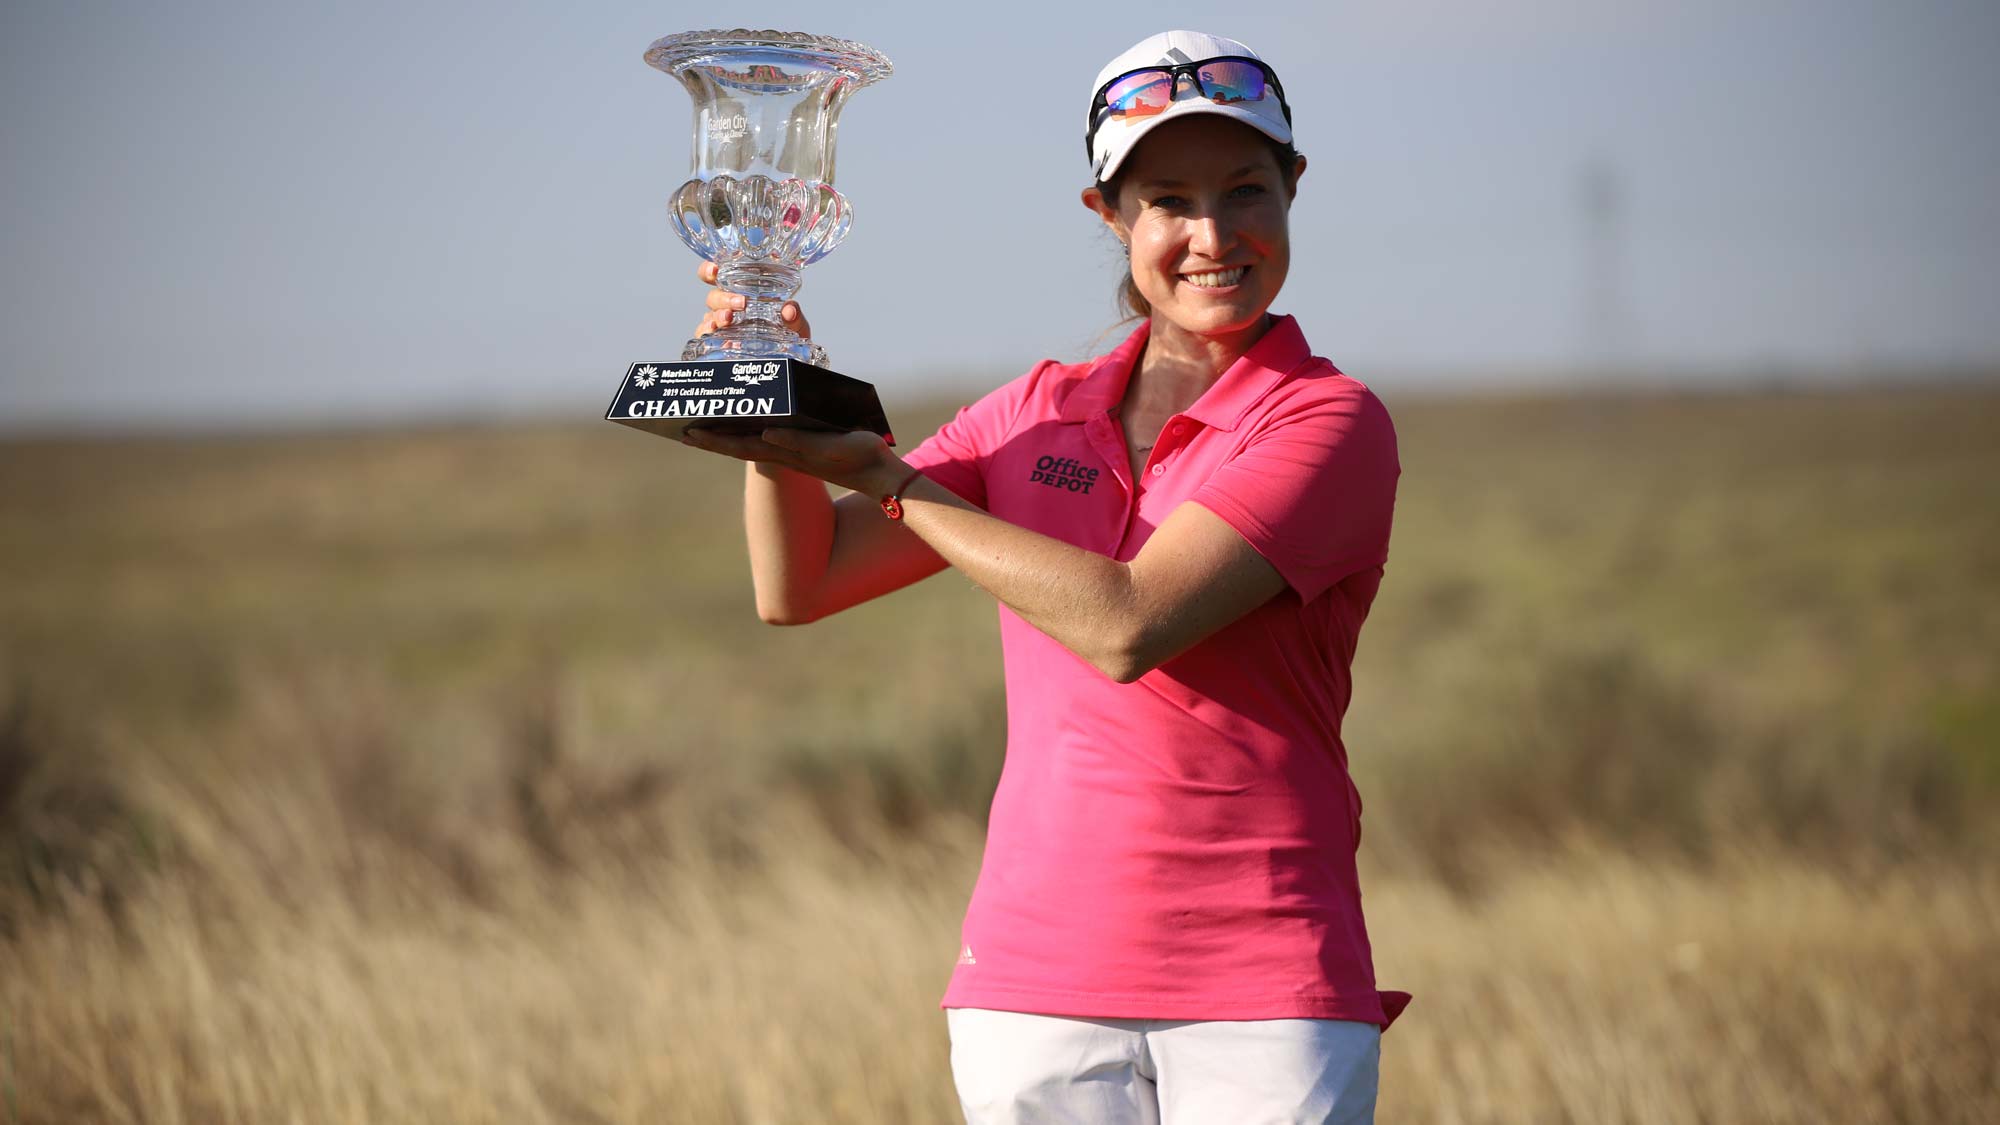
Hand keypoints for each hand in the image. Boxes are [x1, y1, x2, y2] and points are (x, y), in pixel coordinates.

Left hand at [681, 426, 904, 497]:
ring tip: (702, 432)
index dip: (715, 439)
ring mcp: (792, 453)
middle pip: (738, 446)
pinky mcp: (802, 450)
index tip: (689, 433)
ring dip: (724, 439)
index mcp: (786, 452)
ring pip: (749, 445)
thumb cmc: (859, 457)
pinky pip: (766, 442)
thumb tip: (766, 434)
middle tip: (682, 433)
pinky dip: (747, 435)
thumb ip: (799, 443)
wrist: (879, 475)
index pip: (741, 445)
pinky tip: (742, 431)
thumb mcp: (831, 448)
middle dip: (710, 439)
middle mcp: (784, 453)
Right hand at [694, 261, 811, 337]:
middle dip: (723, 297)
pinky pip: (705, 334)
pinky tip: (715, 330)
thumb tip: (789, 309)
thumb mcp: (796, 324)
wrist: (790, 360)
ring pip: (710, 314)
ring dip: (718, 314)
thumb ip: (795, 316)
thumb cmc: (789, 334)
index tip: (715, 269)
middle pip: (714, 297)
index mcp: (743, 293)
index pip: (720, 277)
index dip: (710, 270)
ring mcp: (724, 325)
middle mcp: (730, 307)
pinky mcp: (720, 343)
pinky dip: (707, 331)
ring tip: (729, 317)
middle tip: (741, 302)